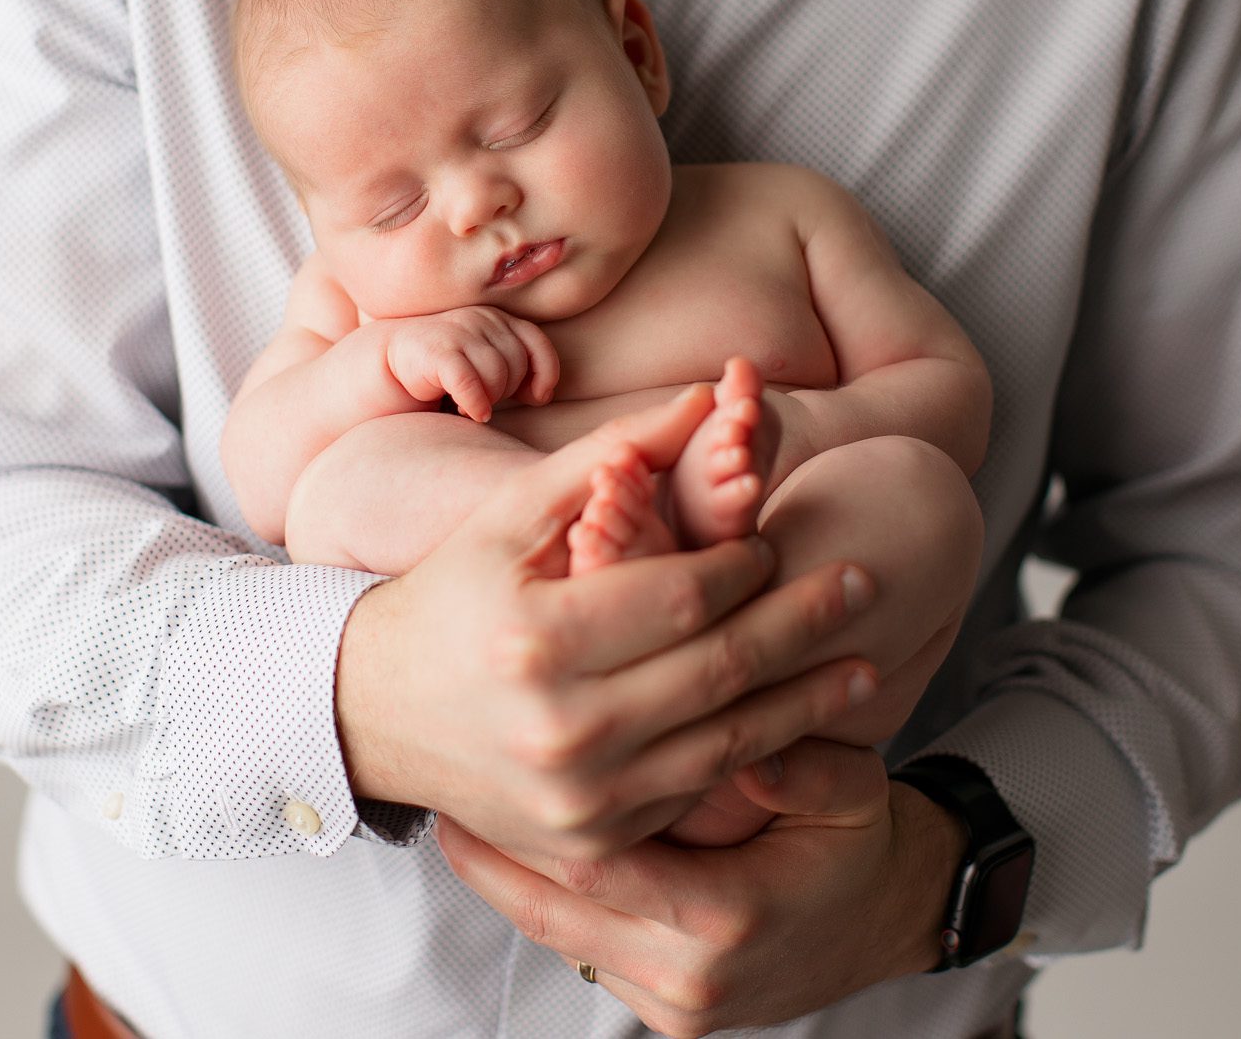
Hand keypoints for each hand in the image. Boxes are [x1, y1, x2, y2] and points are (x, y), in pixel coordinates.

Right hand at [335, 386, 883, 860]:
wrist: (373, 714)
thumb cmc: (451, 596)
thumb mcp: (511, 515)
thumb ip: (609, 457)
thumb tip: (708, 397)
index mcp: (542, 637)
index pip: (686, 596)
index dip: (745, 564)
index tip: (775, 538)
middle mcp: (566, 728)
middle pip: (723, 669)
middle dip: (806, 623)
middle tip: (865, 584)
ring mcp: (582, 797)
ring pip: (729, 743)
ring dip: (809, 702)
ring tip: (867, 666)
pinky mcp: (594, 843)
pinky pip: (696, 793)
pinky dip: (754, 757)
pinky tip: (797, 723)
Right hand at [380, 306, 559, 421]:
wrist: (389, 364)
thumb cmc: (445, 371)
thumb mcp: (486, 365)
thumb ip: (516, 372)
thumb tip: (542, 394)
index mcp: (498, 318)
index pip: (537, 343)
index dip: (545, 373)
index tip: (536, 397)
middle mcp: (481, 319)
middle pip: (518, 364)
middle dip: (506, 391)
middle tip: (483, 399)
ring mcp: (459, 331)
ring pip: (498, 374)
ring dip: (488, 399)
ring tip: (468, 405)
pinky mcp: (438, 351)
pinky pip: (470, 383)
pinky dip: (475, 404)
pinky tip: (466, 412)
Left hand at [434, 740, 963, 1037]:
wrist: (887, 923)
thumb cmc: (858, 843)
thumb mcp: (852, 792)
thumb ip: (801, 771)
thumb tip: (748, 748)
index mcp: (732, 918)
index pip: (603, 869)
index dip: (530, 828)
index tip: (476, 782)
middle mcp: (693, 977)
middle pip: (558, 915)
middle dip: (493, 862)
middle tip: (437, 802)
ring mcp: (676, 1006)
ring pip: (562, 943)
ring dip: (509, 886)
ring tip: (457, 823)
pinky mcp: (668, 1015)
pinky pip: (587, 957)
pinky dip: (548, 909)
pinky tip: (513, 858)